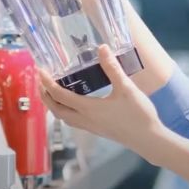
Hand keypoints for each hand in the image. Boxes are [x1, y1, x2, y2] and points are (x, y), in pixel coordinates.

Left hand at [39, 45, 167, 156]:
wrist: (149, 139)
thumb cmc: (138, 115)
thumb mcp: (126, 88)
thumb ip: (112, 68)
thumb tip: (102, 48)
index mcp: (88, 108)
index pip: (60, 95)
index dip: (47, 82)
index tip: (40, 71)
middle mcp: (85, 120)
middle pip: (56, 110)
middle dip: (45, 96)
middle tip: (41, 82)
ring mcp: (91, 127)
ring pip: (64, 118)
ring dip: (54, 105)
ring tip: (52, 92)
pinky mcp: (97, 130)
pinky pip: (74, 121)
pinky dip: (66, 111)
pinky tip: (74, 104)